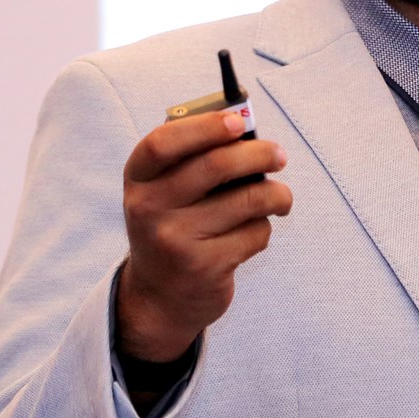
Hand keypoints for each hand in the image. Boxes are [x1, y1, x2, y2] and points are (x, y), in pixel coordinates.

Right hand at [116, 110, 292, 361]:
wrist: (160, 297)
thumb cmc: (175, 225)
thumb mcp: (166, 191)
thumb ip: (196, 158)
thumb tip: (248, 129)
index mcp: (138, 179)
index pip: (163, 142)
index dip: (205, 126)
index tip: (240, 121)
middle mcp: (149, 209)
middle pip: (216, 165)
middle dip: (259, 154)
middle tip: (279, 155)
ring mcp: (175, 240)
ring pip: (248, 200)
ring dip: (277, 195)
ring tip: (280, 198)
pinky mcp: (205, 267)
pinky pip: (255, 233)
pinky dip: (264, 228)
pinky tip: (251, 233)